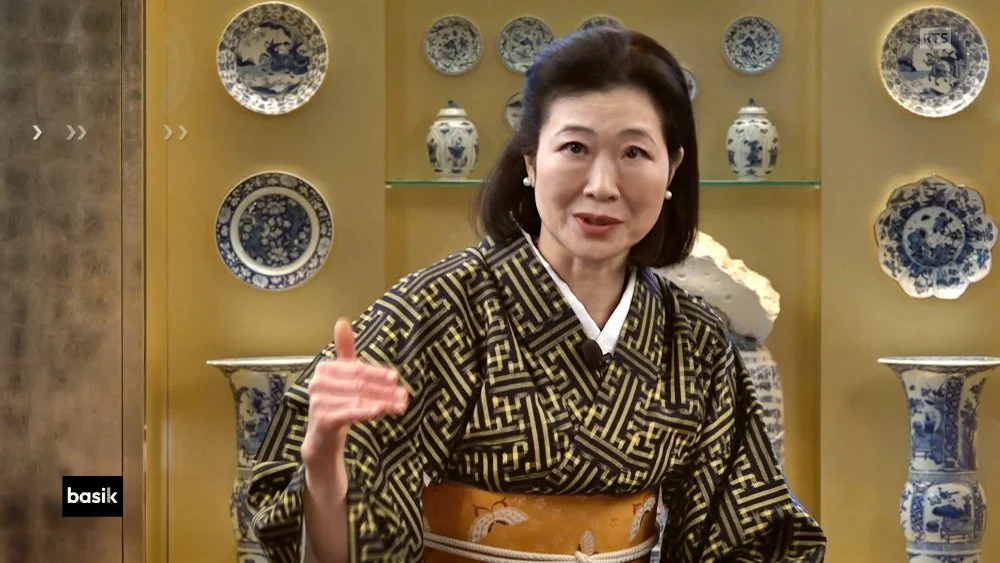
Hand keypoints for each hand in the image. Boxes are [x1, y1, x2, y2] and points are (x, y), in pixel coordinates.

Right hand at [302, 318, 408, 466]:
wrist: (322, 438)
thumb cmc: (335, 403)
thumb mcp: (342, 375)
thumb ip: (345, 351)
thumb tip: (342, 321)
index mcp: (325, 368)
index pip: (357, 369)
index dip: (378, 373)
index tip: (396, 377)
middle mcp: (318, 382)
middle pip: (360, 384)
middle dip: (385, 390)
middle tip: (405, 395)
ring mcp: (318, 401)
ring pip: (359, 399)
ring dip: (383, 402)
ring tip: (400, 406)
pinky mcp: (323, 418)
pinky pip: (350, 413)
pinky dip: (366, 411)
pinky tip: (381, 411)